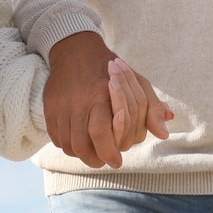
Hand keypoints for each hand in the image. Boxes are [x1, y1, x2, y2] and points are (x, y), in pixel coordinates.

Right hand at [46, 32, 171, 167]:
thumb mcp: (137, 83)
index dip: (109, 152)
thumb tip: (164, 134)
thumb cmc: (112, 70)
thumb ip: (151, 108)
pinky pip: (57, 138)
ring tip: (93, 153)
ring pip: (69, 145)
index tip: (117, 161)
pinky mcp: (49, 109)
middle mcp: (79, 102)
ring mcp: (61, 106)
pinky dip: (68, 145)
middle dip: (95, 159)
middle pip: (82, 145)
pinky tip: (79, 142)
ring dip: (82, 154)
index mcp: (101, 95)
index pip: (101, 133)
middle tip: (104, 161)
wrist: (76, 51)